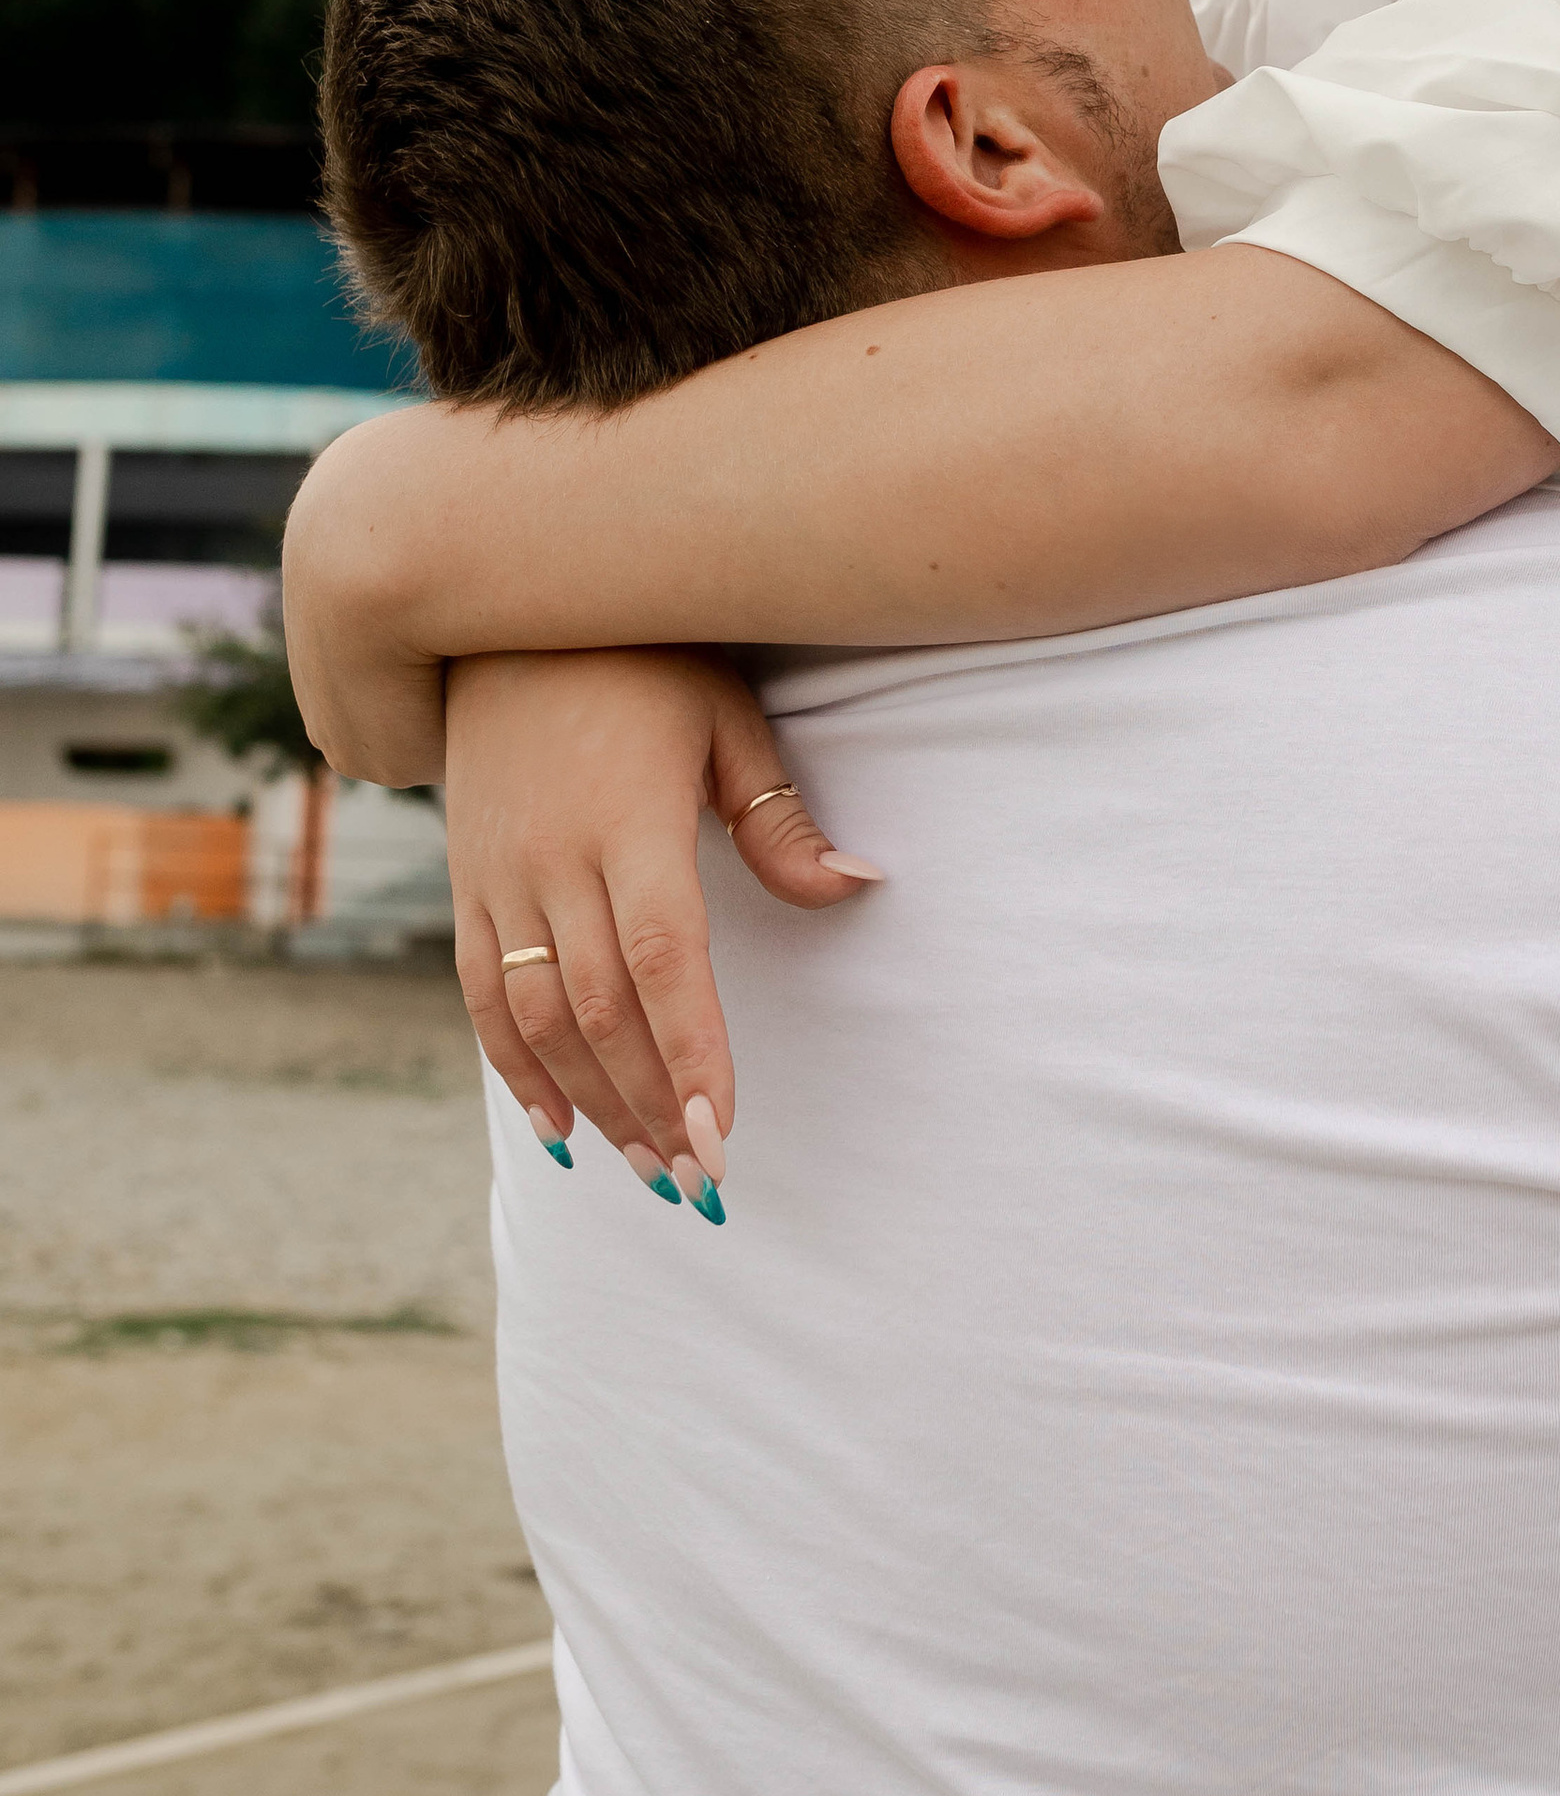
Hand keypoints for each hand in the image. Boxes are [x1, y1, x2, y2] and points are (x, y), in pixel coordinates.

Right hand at [446, 646, 877, 1193]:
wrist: (503, 615)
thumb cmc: (644, 659)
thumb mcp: (725, 718)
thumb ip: (778, 818)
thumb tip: (857, 888)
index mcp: (629, 820)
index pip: (662, 959)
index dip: (691, 1049)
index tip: (723, 1130)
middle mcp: (552, 858)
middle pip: (600, 1010)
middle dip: (653, 1104)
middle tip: (701, 1180)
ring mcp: (497, 876)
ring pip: (537, 1017)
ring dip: (593, 1103)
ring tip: (649, 1168)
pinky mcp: (466, 883)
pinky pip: (484, 994)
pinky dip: (516, 1069)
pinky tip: (560, 1128)